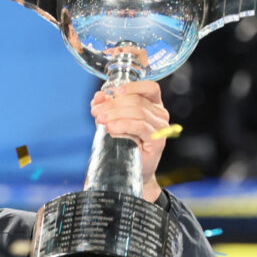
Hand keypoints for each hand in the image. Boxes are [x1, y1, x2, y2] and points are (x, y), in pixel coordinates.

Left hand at [90, 80, 168, 201]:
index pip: (149, 88)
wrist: (129, 169)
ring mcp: (160, 128)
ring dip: (115, 114)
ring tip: (101, 121)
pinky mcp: (157, 141)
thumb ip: (106, 108)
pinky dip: (124, 125)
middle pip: (137, 101)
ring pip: (138, 112)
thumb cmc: (123, 144)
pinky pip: (140, 127)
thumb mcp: (112, 121)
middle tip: (96, 112)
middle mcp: (160, 114)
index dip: (132, 86)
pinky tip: (112, 129)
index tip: (113, 92)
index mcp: (153, 105)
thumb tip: (98, 97)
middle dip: (112, 105)